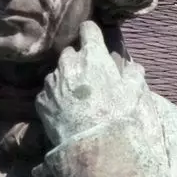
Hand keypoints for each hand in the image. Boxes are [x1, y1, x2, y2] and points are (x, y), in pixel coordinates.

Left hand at [36, 21, 139, 149]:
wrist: (92, 147)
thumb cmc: (116, 118)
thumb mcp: (133, 95)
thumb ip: (133, 76)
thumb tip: (134, 67)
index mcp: (92, 57)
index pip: (88, 29)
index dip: (92, 33)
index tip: (93, 38)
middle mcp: (68, 64)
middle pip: (71, 52)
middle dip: (79, 60)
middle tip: (89, 76)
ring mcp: (52, 82)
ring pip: (58, 72)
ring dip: (65, 78)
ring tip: (77, 96)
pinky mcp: (42, 100)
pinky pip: (48, 92)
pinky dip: (55, 97)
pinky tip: (65, 109)